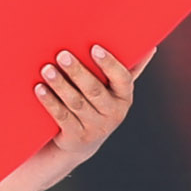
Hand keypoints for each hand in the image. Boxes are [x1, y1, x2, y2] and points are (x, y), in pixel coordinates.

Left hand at [28, 44, 142, 159]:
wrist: (81, 142)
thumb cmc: (98, 103)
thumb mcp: (114, 90)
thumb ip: (129, 69)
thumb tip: (151, 47)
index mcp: (124, 97)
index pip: (122, 79)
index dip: (109, 64)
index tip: (94, 48)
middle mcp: (113, 113)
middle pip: (94, 90)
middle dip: (78, 72)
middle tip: (62, 54)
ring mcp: (94, 127)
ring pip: (76, 103)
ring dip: (61, 85)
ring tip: (47, 69)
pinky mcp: (75, 137)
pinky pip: (62, 117)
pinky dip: (50, 102)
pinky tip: (39, 89)